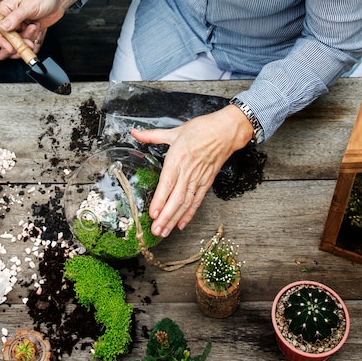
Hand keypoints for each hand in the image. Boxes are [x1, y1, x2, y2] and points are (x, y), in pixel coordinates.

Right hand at [0, 0, 81, 60]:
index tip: (9, 48)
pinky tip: (36, 33)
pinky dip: (31, 43)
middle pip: (1, 40)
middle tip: (20, 48)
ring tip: (34, 30)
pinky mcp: (25, 33)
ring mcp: (17, 28)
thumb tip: (2, 27)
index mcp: (4, 10)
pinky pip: (24, 45)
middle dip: (11, 47)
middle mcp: (8, 20)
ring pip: (14, 44)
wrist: (58, 0)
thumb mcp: (29, 6)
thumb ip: (15, 17)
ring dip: (24, 43)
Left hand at [131, 105, 253, 236]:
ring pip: (185, 203)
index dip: (160, 201)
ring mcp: (198, 179)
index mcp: (177, 158)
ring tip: (165, 232)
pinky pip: (197, 201)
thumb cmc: (202, 129)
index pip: (166, 184)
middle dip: (165, 217)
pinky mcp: (207, 182)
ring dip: (174, 219)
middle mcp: (188, 171)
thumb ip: (151, 135)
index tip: (152, 214)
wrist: (227, 131)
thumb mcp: (174, 131)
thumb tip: (134, 132)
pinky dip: (189, 214)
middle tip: (156, 231)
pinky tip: (181, 224)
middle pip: (175, 199)